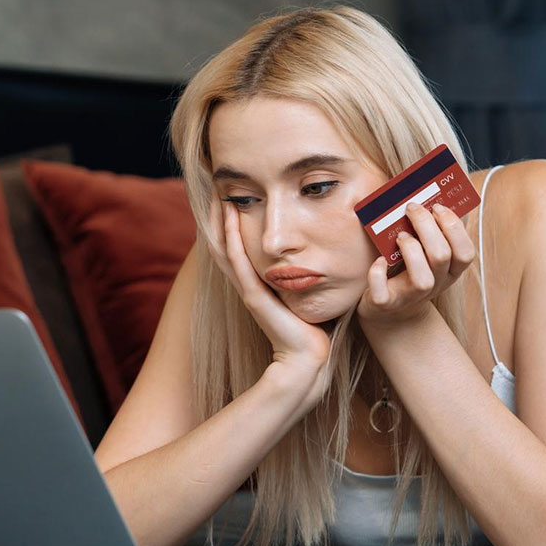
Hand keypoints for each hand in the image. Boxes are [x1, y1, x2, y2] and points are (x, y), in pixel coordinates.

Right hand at [205, 198, 332, 380]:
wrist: (308, 359)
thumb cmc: (314, 328)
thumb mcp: (308, 292)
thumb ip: (309, 272)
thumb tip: (326, 250)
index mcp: (258, 282)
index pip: (237, 245)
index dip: (231, 221)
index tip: (233, 193)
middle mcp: (248, 283)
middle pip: (223, 243)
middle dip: (220, 215)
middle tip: (218, 186)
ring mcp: (249, 290)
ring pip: (225, 248)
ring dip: (221, 220)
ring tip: (221, 195)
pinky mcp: (255, 297)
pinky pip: (239, 263)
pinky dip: (233, 239)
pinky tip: (232, 218)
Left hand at [356, 201, 476, 326]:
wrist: (389, 309)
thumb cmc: (408, 271)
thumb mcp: (426, 254)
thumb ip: (430, 232)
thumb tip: (425, 195)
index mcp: (450, 271)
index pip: (466, 253)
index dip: (454, 227)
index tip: (437, 206)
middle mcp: (436, 285)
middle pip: (442, 256)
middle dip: (427, 226)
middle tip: (411, 208)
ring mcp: (411, 297)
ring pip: (422, 278)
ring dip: (410, 250)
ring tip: (400, 236)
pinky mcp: (385, 304)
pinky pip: (383, 293)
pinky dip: (378, 273)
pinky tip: (379, 260)